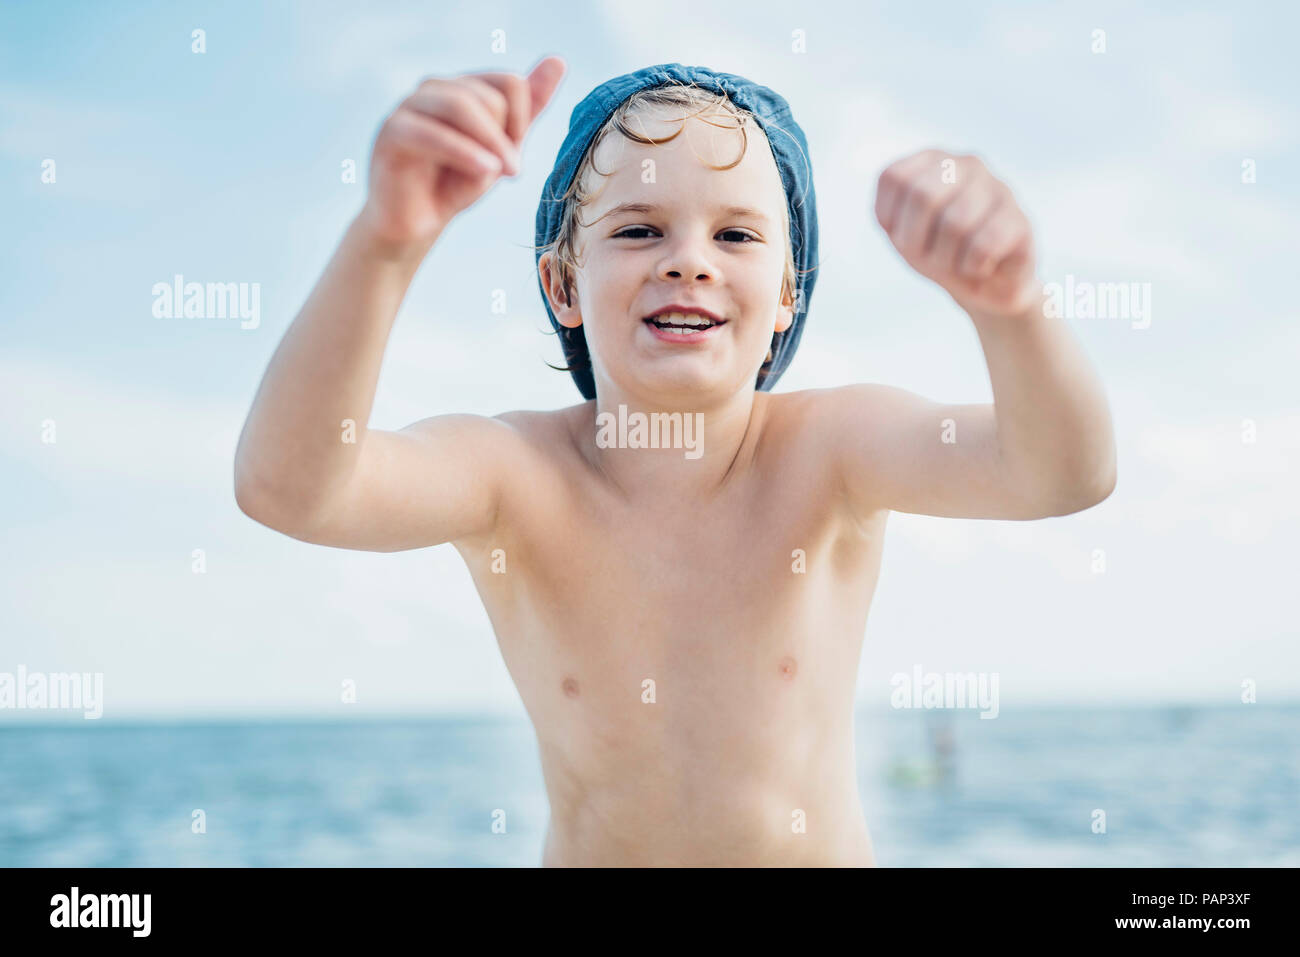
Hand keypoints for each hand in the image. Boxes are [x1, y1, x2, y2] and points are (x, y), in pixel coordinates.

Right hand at [357, 56, 565, 250]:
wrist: (417, 222)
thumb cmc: (455, 184)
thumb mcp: (501, 147)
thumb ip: (527, 107)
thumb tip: (558, 61)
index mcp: (461, 87)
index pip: (508, 82)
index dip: (521, 119)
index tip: (515, 155)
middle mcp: (434, 88)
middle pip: (488, 95)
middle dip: (505, 136)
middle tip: (509, 170)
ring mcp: (410, 106)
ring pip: (461, 105)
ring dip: (490, 143)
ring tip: (501, 173)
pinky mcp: (392, 132)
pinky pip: (433, 133)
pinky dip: (465, 153)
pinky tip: (484, 172)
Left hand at [875, 149, 1038, 317]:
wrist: (984, 288)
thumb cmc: (938, 254)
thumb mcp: (901, 233)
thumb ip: (889, 212)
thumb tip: (916, 196)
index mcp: (932, 161)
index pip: (894, 177)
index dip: (891, 219)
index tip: (903, 237)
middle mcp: (966, 164)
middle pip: (923, 195)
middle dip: (916, 239)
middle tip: (928, 256)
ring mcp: (997, 187)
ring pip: (956, 223)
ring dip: (945, 259)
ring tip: (956, 264)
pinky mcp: (1020, 219)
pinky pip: (985, 244)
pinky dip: (972, 267)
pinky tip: (979, 267)